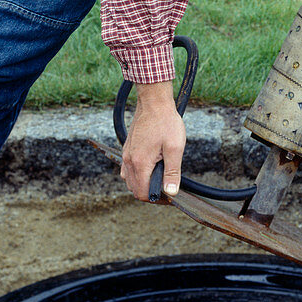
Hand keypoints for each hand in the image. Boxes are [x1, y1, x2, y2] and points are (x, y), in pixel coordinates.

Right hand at [120, 81, 185, 200]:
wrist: (154, 102)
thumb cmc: (166, 122)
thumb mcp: (175, 147)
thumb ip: (172, 172)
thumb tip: (171, 192)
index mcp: (140, 163)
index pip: (143, 193)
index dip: (158, 199)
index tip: (170, 195)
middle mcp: (129, 161)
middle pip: (135, 190)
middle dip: (150, 193)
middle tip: (167, 187)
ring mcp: (126, 155)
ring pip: (130, 181)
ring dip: (143, 184)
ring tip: (160, 178)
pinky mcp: (127, 149)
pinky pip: (127, 170)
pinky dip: (137, 175)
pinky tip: (150, 168)